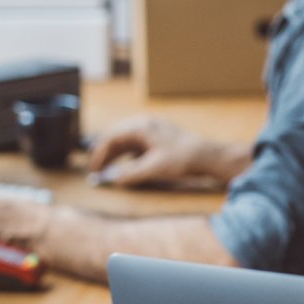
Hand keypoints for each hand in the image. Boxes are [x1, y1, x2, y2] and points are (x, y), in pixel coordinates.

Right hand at [85, 116, 221, 186]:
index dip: (100, 153)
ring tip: (108, 169)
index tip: (95, 169)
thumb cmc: (182, 160)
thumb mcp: (154, 169)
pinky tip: (127, 166)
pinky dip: (128, 154)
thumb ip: (132, 174)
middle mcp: (146, 124)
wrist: (208, 156)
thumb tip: (113, 179)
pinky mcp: (159, 137)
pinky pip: (137, 143)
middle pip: (117, 136)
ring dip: (116, 154)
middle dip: (106, 153)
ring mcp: (153, 129)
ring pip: (127, 140)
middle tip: (97, 169)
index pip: (112, 137)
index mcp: (142, 127)